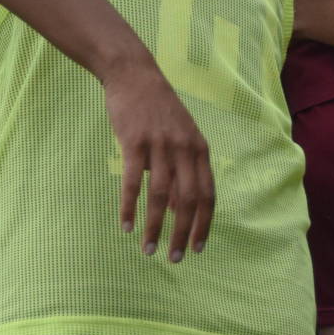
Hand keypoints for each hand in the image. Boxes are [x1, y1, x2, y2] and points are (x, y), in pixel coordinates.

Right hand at [102, 62, 213, 260]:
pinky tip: (126, 225)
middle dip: (182, 233)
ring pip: (161, 196)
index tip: (197, 249)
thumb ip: (184, 169)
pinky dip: (129, 206)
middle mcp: (184, 148)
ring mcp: (160, 145)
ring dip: (155, 227)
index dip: (204, 224)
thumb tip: (182, 208)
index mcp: (199, 149)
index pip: (208, 194)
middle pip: (188, 200)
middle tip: (174, 259)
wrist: (135, 75)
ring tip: (148, 249)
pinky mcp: (135, 142)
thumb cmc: (157, 110)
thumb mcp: (181, 136)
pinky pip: (132, 182)